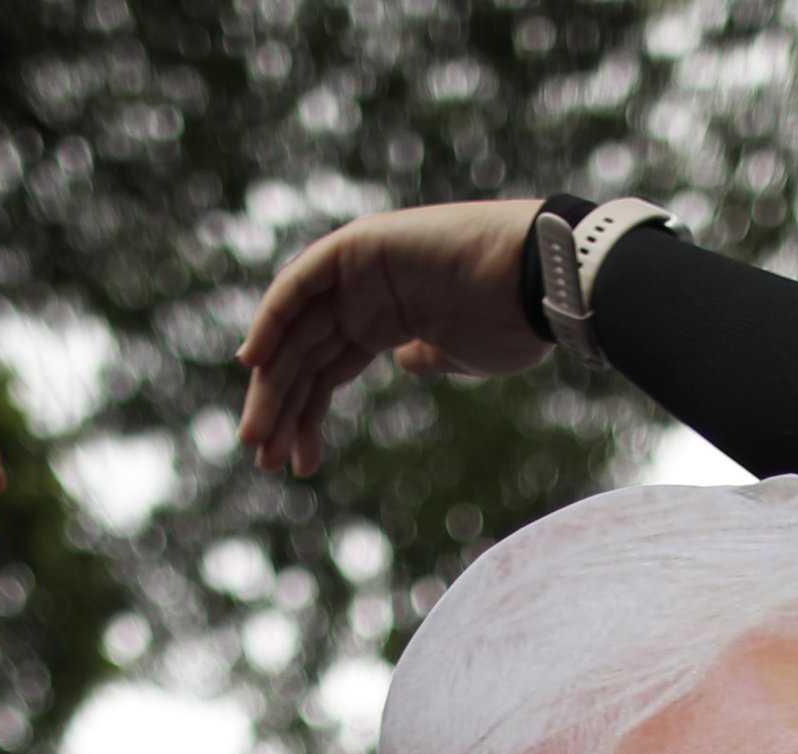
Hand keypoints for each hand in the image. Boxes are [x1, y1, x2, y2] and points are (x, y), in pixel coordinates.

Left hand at [238, 200, 550, 477]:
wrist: (542, 283)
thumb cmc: (514, 323)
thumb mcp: (462, 355)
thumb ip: (428, 355)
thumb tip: (405, 359)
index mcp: (388, 319)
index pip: (328, 370)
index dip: (307, 415)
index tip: (295, 462)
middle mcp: (367, 293)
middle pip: (305, 355)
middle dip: (281, 407)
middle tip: (265, 458)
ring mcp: (362, 268)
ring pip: (296, 330)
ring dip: (272, 380)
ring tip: (257, 436)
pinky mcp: (360, 246)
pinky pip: (302, 284)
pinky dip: (273, 317)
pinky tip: (255, 362)